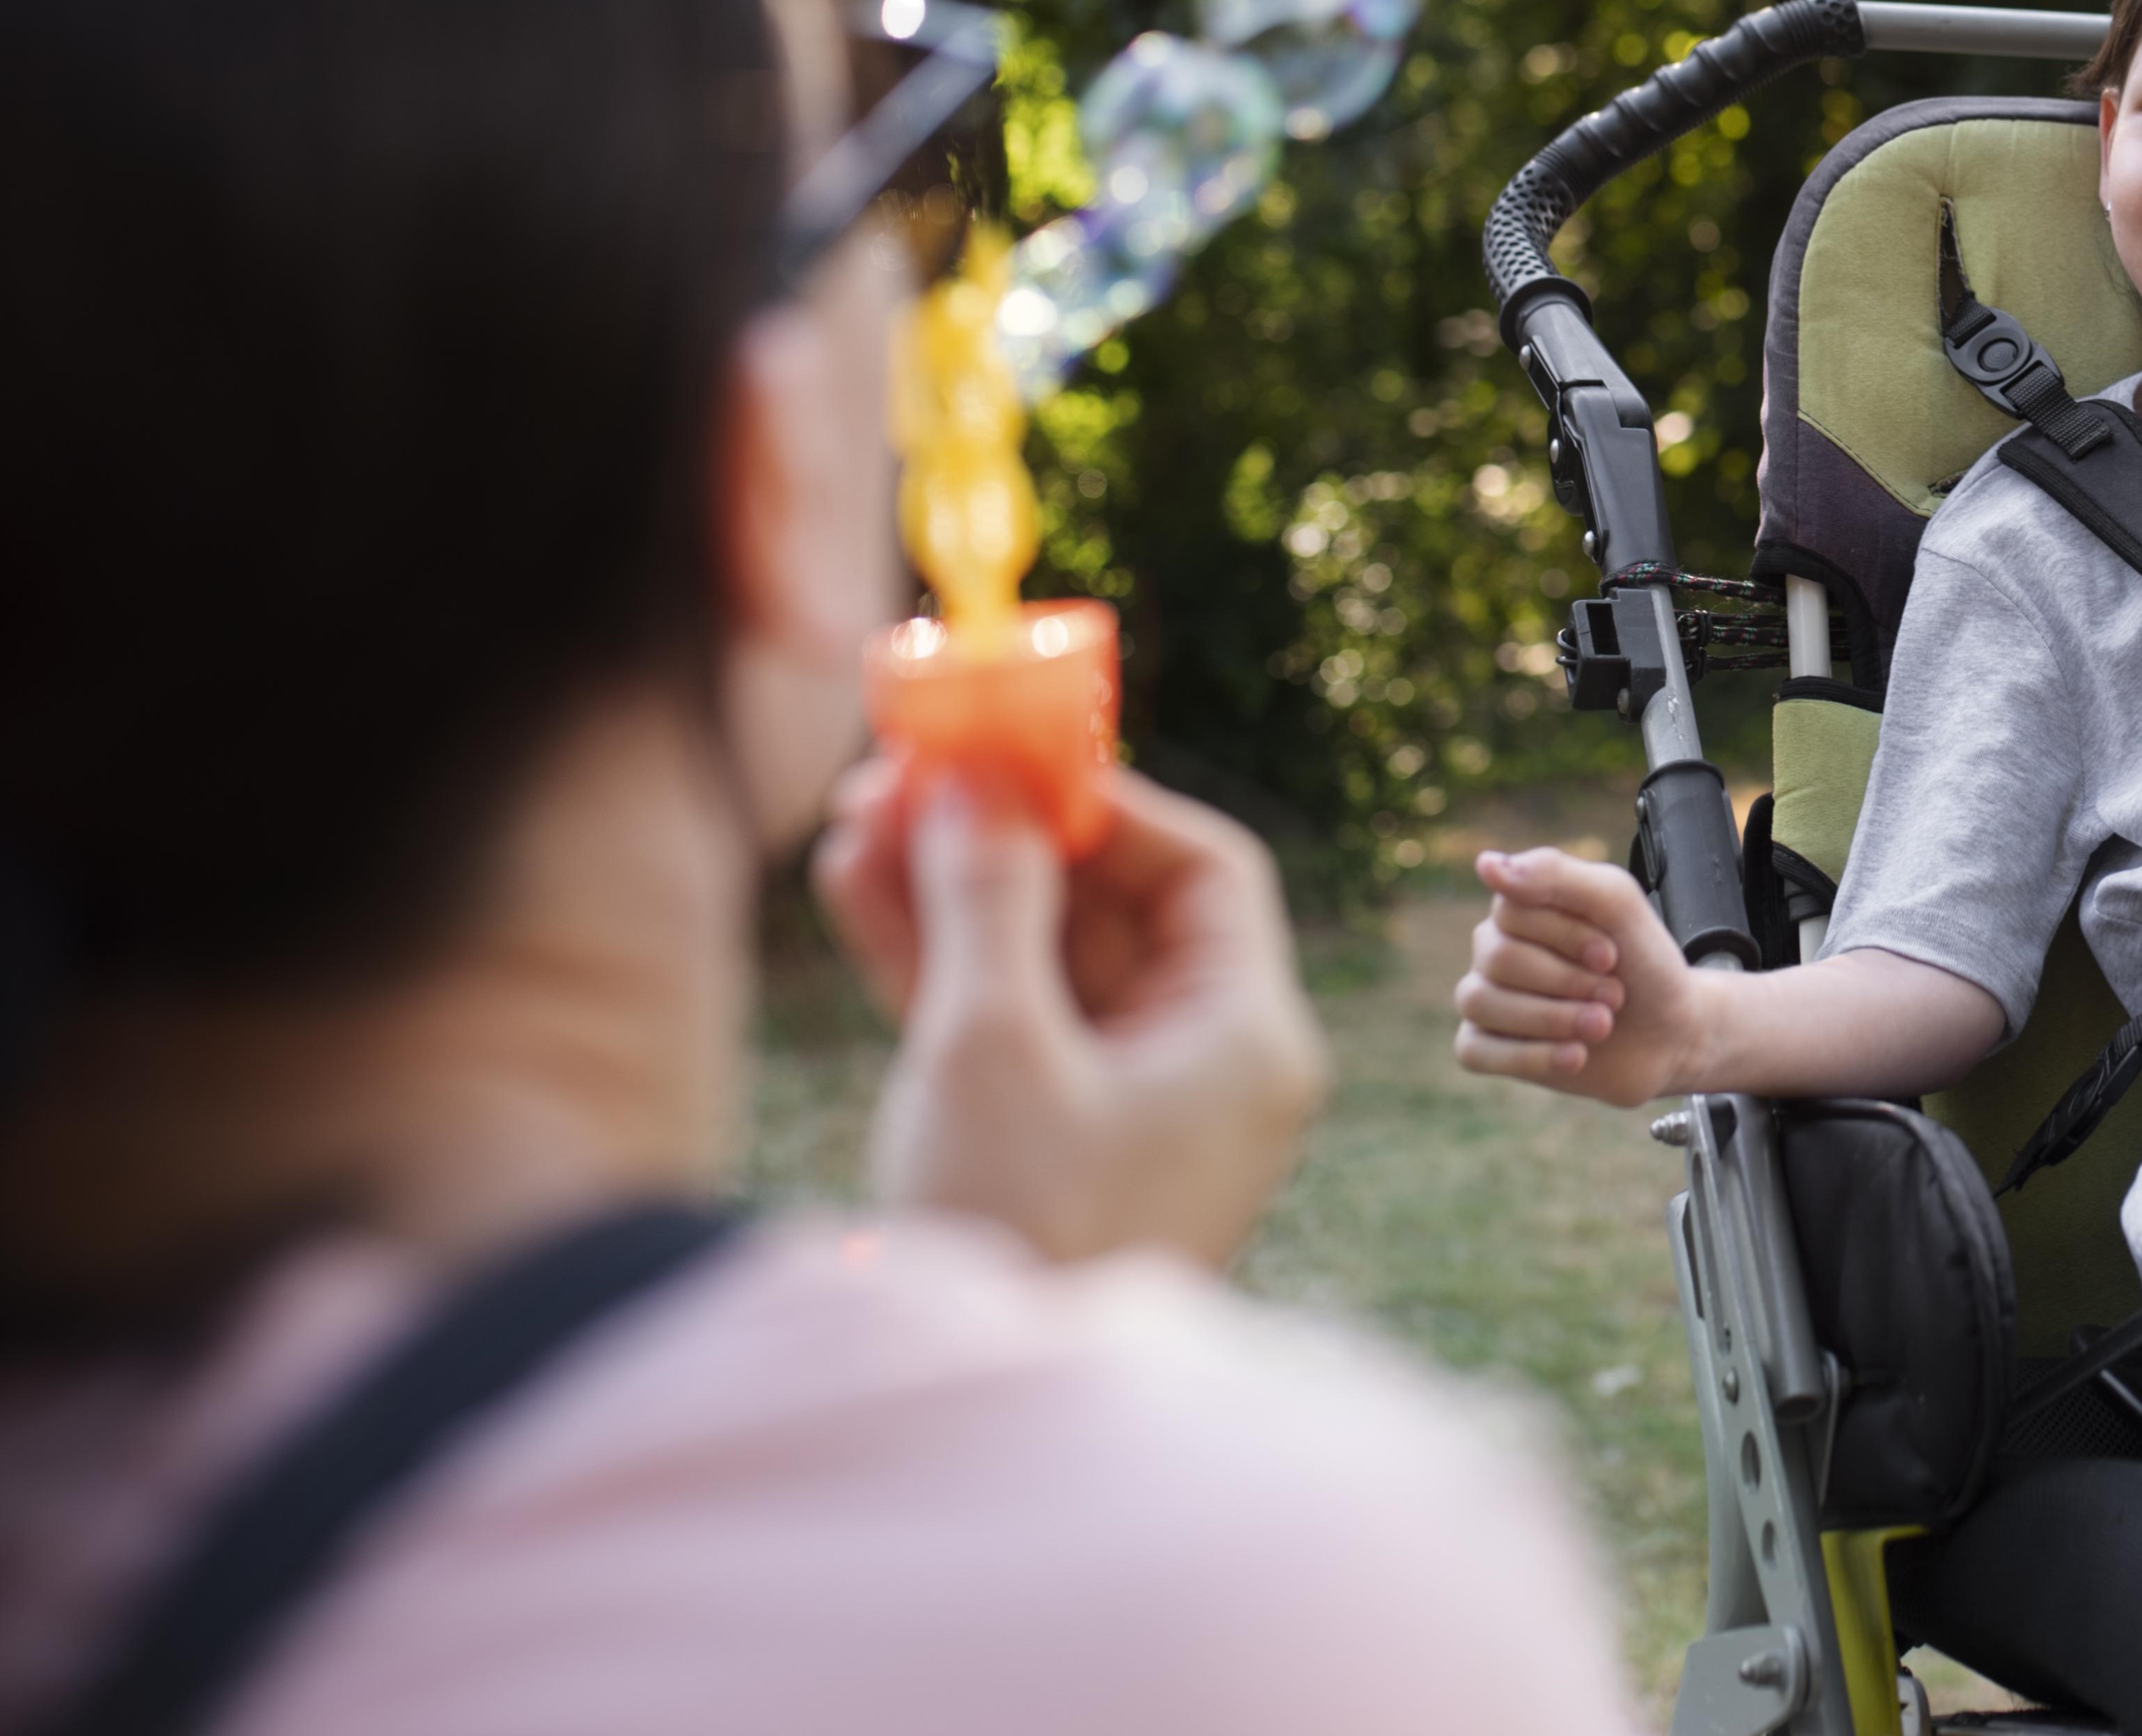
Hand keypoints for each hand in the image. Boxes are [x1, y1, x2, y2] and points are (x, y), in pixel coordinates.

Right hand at [812, 756, 1328, 1266]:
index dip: (1107, 803)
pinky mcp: (1048, 1142)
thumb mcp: (992, 1044)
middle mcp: (1204, 1069)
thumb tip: (976, 782)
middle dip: (1005, 838)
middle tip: (903, 773)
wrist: (978, 1426)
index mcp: (1244, 1041)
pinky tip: (856, 887)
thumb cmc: (1017, 1229)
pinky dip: (939, 960)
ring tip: (852, 817)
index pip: (1205, 873)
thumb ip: (987, 897)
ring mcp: (1124, 1109)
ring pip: (1042, 959)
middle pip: (1111, 909)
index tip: (1010, 759)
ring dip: (953, 888)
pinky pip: (1005, 1020)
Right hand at [1452, 847, 1715, 1107]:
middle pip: (1498, 958)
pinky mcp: (1487, 1047)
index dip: (1568, 937)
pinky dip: (1530, 1056)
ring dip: (1554, 1018)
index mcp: (1520, 907)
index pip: (1512, 910)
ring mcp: (1487, 998)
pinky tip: (1576, 1056)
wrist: (1669, 1032)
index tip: (1612, 955)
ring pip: (1479, 1002)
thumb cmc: (1642, 962)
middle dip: (1569, 981)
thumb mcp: (1618, 903)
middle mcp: (1494, 948)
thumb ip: (1557, 875)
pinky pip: (1472, 1050)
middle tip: (1614, 994)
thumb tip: (1485, 865)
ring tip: (1602, 1026)